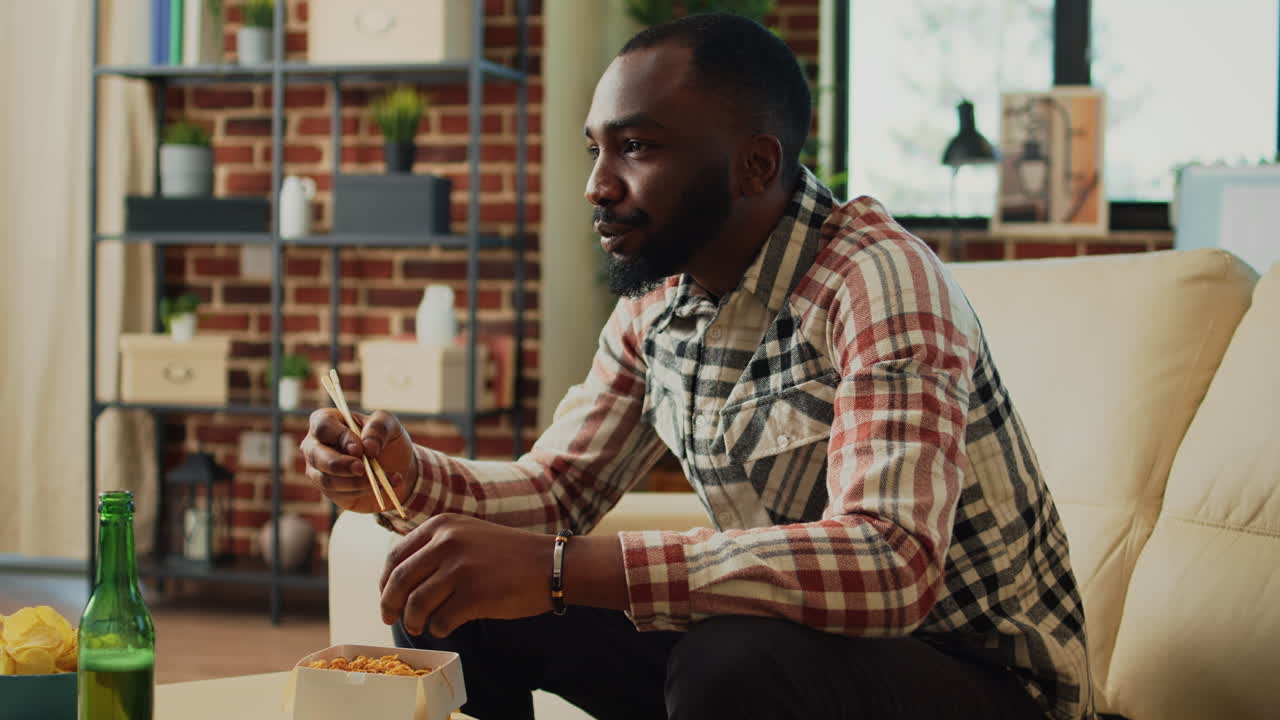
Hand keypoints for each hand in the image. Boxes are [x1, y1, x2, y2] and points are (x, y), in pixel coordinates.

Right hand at [301, 408, 418, 513]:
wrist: (397, 466)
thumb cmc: (385, 438)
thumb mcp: (389, 424)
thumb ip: (379, 428)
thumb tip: (368, 447)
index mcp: (327, 421)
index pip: (323, 425)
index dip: (340, 437)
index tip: (359, 449)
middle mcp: (315, 445)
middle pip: (316, 456)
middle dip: (340, 465)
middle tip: (363, 469)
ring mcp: (319, 470)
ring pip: (327, 480)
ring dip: (358, 482)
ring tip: (384, 478)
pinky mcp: (329, 490)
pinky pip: (340, 494)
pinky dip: (364, 491)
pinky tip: (383, 485)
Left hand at [379, 514, 554, 636]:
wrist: (549, 564)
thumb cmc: (507, 555)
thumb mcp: (467, 534)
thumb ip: (435, 547)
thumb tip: (397, 579)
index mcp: (440, 525)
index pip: (394, 557)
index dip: (384, 583)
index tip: (387, 598)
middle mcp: (446, 542)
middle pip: (398, 582)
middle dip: (389, 605)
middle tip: (390, 619)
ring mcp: (460, 568)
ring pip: (416, 605)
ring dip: (413, 621)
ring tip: (420, 627)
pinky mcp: (474, 595)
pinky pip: (440, 621)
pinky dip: (439, 629)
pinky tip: (447, 627)